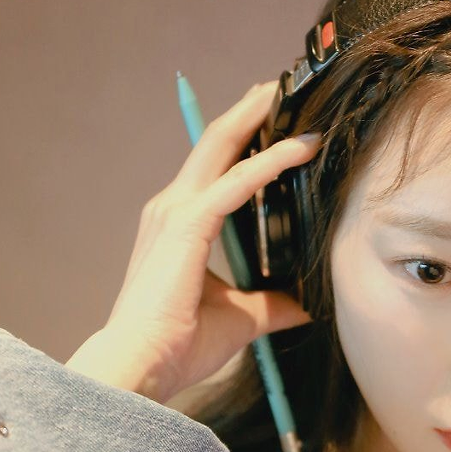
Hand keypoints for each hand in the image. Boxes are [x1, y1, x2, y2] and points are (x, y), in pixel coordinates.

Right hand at [66, 81, 321, 403]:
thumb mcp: (241, 318)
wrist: (141, 366)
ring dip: (258, 119)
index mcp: (179, 224)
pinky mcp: (187, 224)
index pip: (215, 167)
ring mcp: (175, 212)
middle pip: (215, 143)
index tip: (273, 119)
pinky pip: (237, 182)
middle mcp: (171, 208)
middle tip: (279, 86)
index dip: (244, 139)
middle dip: (248, 111)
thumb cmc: (178, 345)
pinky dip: (271, 162)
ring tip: (290, 96)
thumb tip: (309, 305)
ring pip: (222, 148)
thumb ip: (273, 305)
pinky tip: (301, 148)